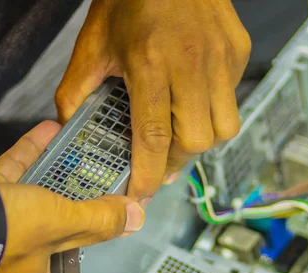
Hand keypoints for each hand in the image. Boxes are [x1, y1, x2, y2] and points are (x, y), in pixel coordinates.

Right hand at [0, 121, 144, 272]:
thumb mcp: (63, 225)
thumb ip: (99, 221)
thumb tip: (134, 219)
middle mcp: (9, 261)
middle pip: (43, 255)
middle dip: (62, 244)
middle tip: (79, 234)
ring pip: (30, 208)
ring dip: (53, 187)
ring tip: (75, 169)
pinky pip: (13, 174)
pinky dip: (30, 155)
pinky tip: (47, 134)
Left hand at [55, 0, 250, 200]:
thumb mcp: (93, 43)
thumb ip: (76, 90)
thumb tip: (69, 127)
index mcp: (150, 62)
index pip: (155, 135)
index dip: (148, 174)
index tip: (141, 194)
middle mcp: (192, 63)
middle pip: (197, 139)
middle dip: (177, 159)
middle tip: (160, 158)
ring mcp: (221, 57)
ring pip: (224, 126)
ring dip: (201, 139)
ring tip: (180, 130)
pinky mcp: (238, 50)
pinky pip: (233, 97)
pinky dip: (214, 109)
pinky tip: (194, 97)